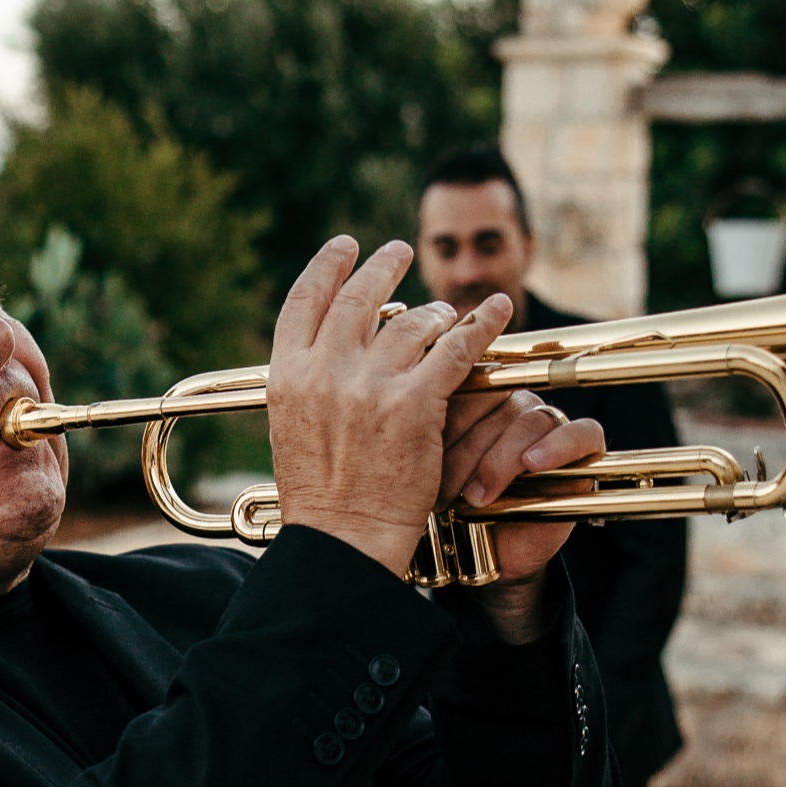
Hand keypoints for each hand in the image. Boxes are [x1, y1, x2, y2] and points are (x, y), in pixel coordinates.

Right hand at [266, 236, 516, 578]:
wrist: (343, 539)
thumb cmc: (319, 499)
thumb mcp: (289, 432)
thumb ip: (304, 386)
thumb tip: (323, 352)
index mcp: (287, 377)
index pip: (304, 301)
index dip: (327, 266)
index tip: (344, 247)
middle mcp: (325, 371)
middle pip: (359, 298)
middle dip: (382, 266)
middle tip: (398, 250)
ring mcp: (371, 385)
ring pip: (411, 323)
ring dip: (434, 312)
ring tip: (445, 312)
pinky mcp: (415, 403)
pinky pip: (457, 349)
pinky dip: (482, 325)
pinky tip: (497, 310)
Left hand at [439, 390, 606, 641]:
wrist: (483, 556)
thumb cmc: (452, 507)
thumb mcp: (428, 469)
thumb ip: (426, 430)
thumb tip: (413, 403)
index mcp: (476, 397)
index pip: (467, 381)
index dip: (447, 415)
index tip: (421, 452)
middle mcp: (513, 404)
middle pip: (497, 399)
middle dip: (467, 447)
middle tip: (441, 488)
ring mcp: (548, 424)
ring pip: (529, 419)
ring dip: (500, 460)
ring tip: (475, 497)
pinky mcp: (581, 449)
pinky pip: (582, 432)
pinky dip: (557, 446)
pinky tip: (532, 465)